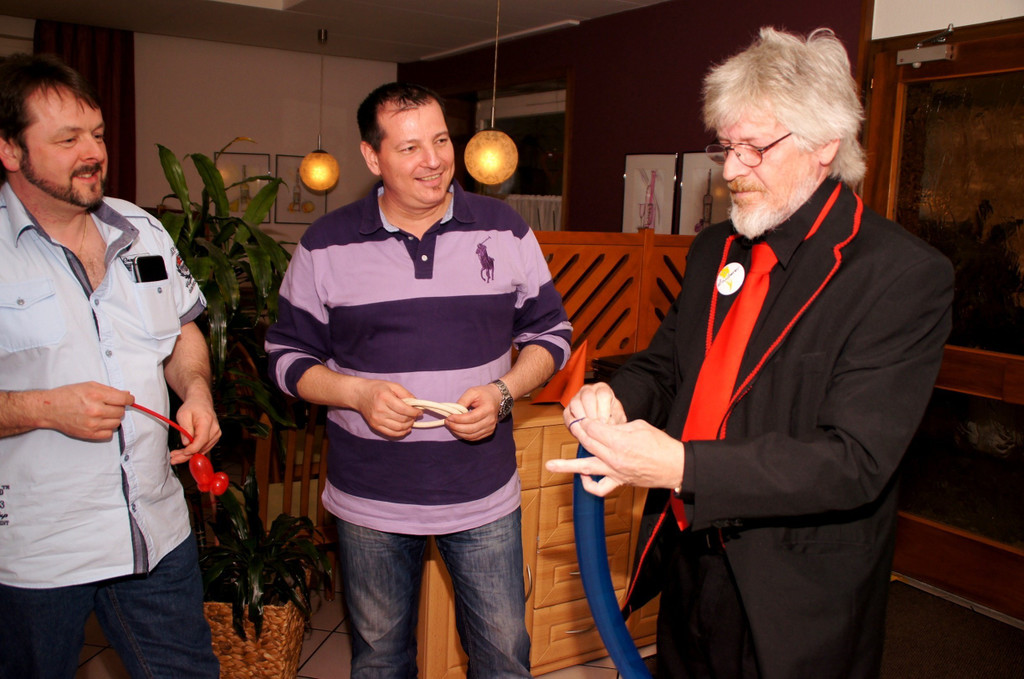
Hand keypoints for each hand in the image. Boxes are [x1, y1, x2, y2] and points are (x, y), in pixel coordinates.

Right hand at [45, 381, 133, 440]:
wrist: (50, 409)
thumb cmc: (68, 395)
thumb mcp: (89, 385)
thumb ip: (109, 390)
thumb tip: (126, 395)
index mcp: (96, 395)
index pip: (124, 399)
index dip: (129, 399)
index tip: (128, 399)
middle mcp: (95, 410)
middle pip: (121, 411)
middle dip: (118, 407)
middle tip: (109, 405)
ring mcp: (93, 424)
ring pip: (117, 423)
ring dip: (113, 418)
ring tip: (103, 413)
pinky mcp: (89, 434)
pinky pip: (109, 434)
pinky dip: (107, 429)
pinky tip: (100, 423)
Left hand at [170, 396, 221, 464]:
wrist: (201, 402)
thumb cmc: (192, 407)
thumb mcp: (183, 415)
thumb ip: (185, 429)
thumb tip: (187, 443)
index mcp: (207, 422)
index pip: (201, 440)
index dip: (192, 449)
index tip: (182, 453)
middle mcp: (215, 429)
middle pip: (201, 447)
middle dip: (187, 455)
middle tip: (174, 459)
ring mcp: (216, 434)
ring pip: (202, 450)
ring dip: (189, 454)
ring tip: (175, 455)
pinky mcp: (214, 438)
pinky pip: (204, 448)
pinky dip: (194, 451)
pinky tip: (184, 452)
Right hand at [352, 379, 419, 437]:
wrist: (359, 395)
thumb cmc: (377, 388)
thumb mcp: (392, 385)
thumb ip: (406, 394)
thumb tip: (416, 404)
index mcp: (385, 397)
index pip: (404, 409)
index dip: (414, 412)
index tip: (419, 412)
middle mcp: (380, 410)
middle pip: (402, 419)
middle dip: (412, 419)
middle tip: (415, 415)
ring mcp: (376, 420)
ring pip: (398, 428)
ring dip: (408, 426)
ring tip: (411, 421)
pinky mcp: (375, 426)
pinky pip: (391, 433)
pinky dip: (401, 433)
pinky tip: (406, 428)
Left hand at [445, 383, 502, 440]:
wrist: (496, 398)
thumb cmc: (483, 394)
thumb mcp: (472, 392)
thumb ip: (462, 400)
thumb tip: (453, 411)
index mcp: (488, 409)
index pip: (471, 418)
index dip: (459, 419)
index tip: (449, 417)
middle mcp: (491, 420)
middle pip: (471, 429)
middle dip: (456, 427)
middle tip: (447, 422)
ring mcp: (490, 428)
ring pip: (471, 435)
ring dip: (458, 432)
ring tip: (451, 426)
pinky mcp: (488, 432)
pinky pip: (474, 438)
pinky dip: (464, 436)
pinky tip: (458, 430)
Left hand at [545, 418, 684, 497]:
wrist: (674, 466)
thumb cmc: (661, 444)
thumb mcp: (639, 426)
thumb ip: (619, 426)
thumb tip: (606, 427)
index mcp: (619, 440)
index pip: (593, 428)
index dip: (587, 421)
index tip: (585, 417)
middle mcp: (613, 457)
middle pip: (587, 442)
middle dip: (578, 431)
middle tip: (571, 424)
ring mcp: (614, 471)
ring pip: (585, 468)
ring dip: (566, 466)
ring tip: (550, 465)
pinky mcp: (618, 481)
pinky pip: (599, 488)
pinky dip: (588, 484)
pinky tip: (583, 476)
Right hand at [563, 382, 626, 428]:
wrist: (602, 421)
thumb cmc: (611, 416)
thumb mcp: (617, 416)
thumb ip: (616, 419)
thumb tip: (609, 423)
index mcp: (602, 389)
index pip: (602, 394)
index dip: (604, 409)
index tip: (605, 421)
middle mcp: (588, 390)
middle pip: (587, 396)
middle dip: (592, 413)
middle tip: (596, 426)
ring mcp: (576, 398)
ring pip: (575, 403)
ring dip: (582, 417)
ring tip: (589, 428)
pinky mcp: (568, 409)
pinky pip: (567, 414)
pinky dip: (573, 423)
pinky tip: (581, 429)